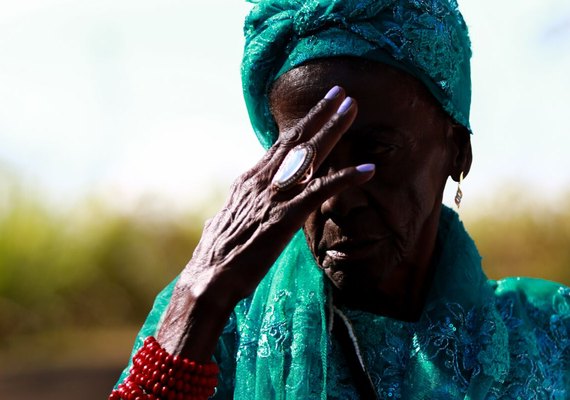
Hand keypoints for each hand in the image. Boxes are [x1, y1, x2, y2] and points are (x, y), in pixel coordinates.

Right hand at [157, 86, 374, 359]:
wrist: (209, 278)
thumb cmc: (219, 255)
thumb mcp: (229, 219)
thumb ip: (243, 205)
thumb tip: (242, 201)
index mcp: (250, 180)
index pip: (279, 146)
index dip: (301, 125)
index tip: (318, 109)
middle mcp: (262, 180)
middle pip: (295, 140)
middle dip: (319, 114)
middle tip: (341, 93)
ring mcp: (273, 196)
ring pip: (308, 155)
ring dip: (332, 129)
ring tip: (352, 108)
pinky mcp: (285, 216)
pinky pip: (320, 191)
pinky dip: (346, 178)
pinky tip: (368, 170)